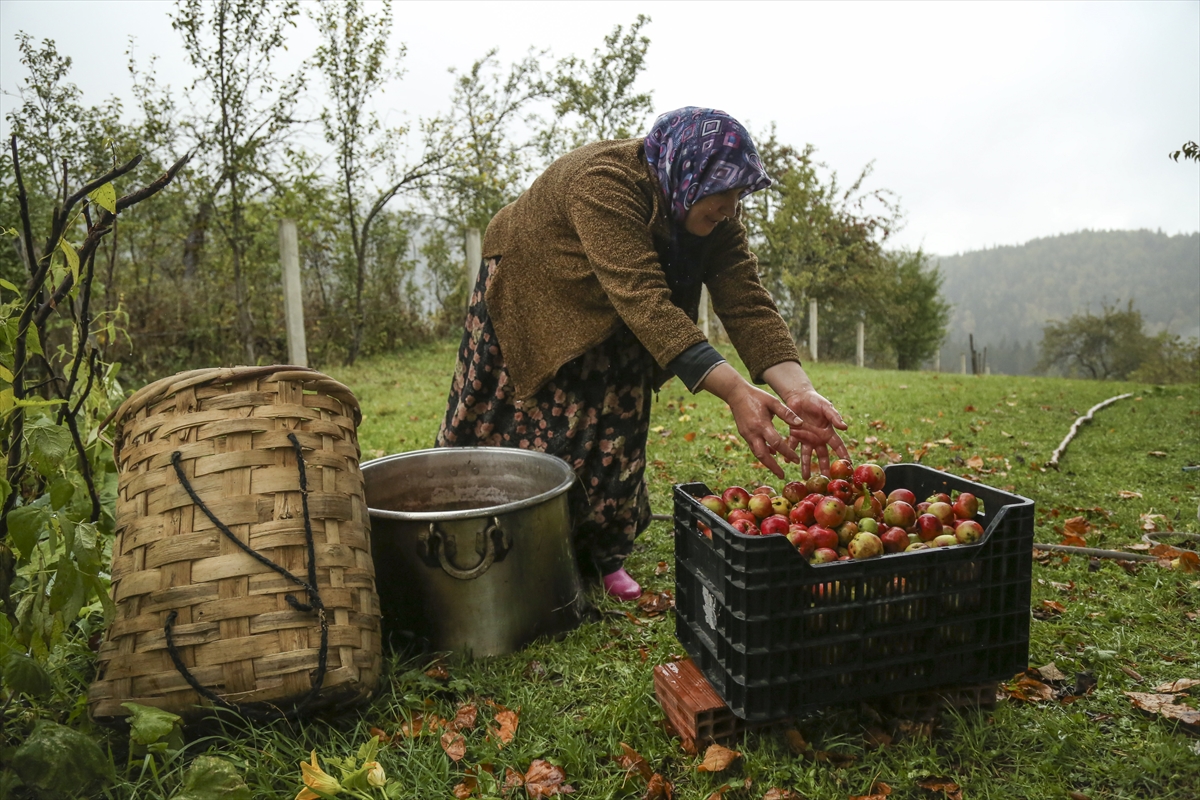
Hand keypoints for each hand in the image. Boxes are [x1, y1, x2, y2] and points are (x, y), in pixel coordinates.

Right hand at [698, 363, 801, 478]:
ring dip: (767, 463)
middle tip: (782, 476)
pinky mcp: (744, 434)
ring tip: (777, 470)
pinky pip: (754, 447)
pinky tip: (771, 454)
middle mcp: (753, 433)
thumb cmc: (757, 396)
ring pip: (757, 453)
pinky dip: (763, 453)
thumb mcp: (773, 402)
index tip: (796, 460)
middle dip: (773, 467)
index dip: (787, 453)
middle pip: (763, 455)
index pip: (777, 443)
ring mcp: (747, 435)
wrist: (736, 394)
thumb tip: (801, 424)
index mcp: (762, 425)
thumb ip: (787, 413)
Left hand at [762, 361, 849, 478]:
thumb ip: (834, 417)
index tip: (848, 466)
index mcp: (828, 432)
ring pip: (806, 455)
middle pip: (822, 456)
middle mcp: (817, 438)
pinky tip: (787, 461)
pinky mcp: (794, 435)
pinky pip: (792, 446)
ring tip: (805, 478)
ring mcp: (806, 438)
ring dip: (805, 466)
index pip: (838, 446)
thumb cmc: (816, 401)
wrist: (799, 396)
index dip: (843, 456)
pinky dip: (789, 453)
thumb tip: (844, 427)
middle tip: (826, 481)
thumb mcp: (826, 407)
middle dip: (824, 468)